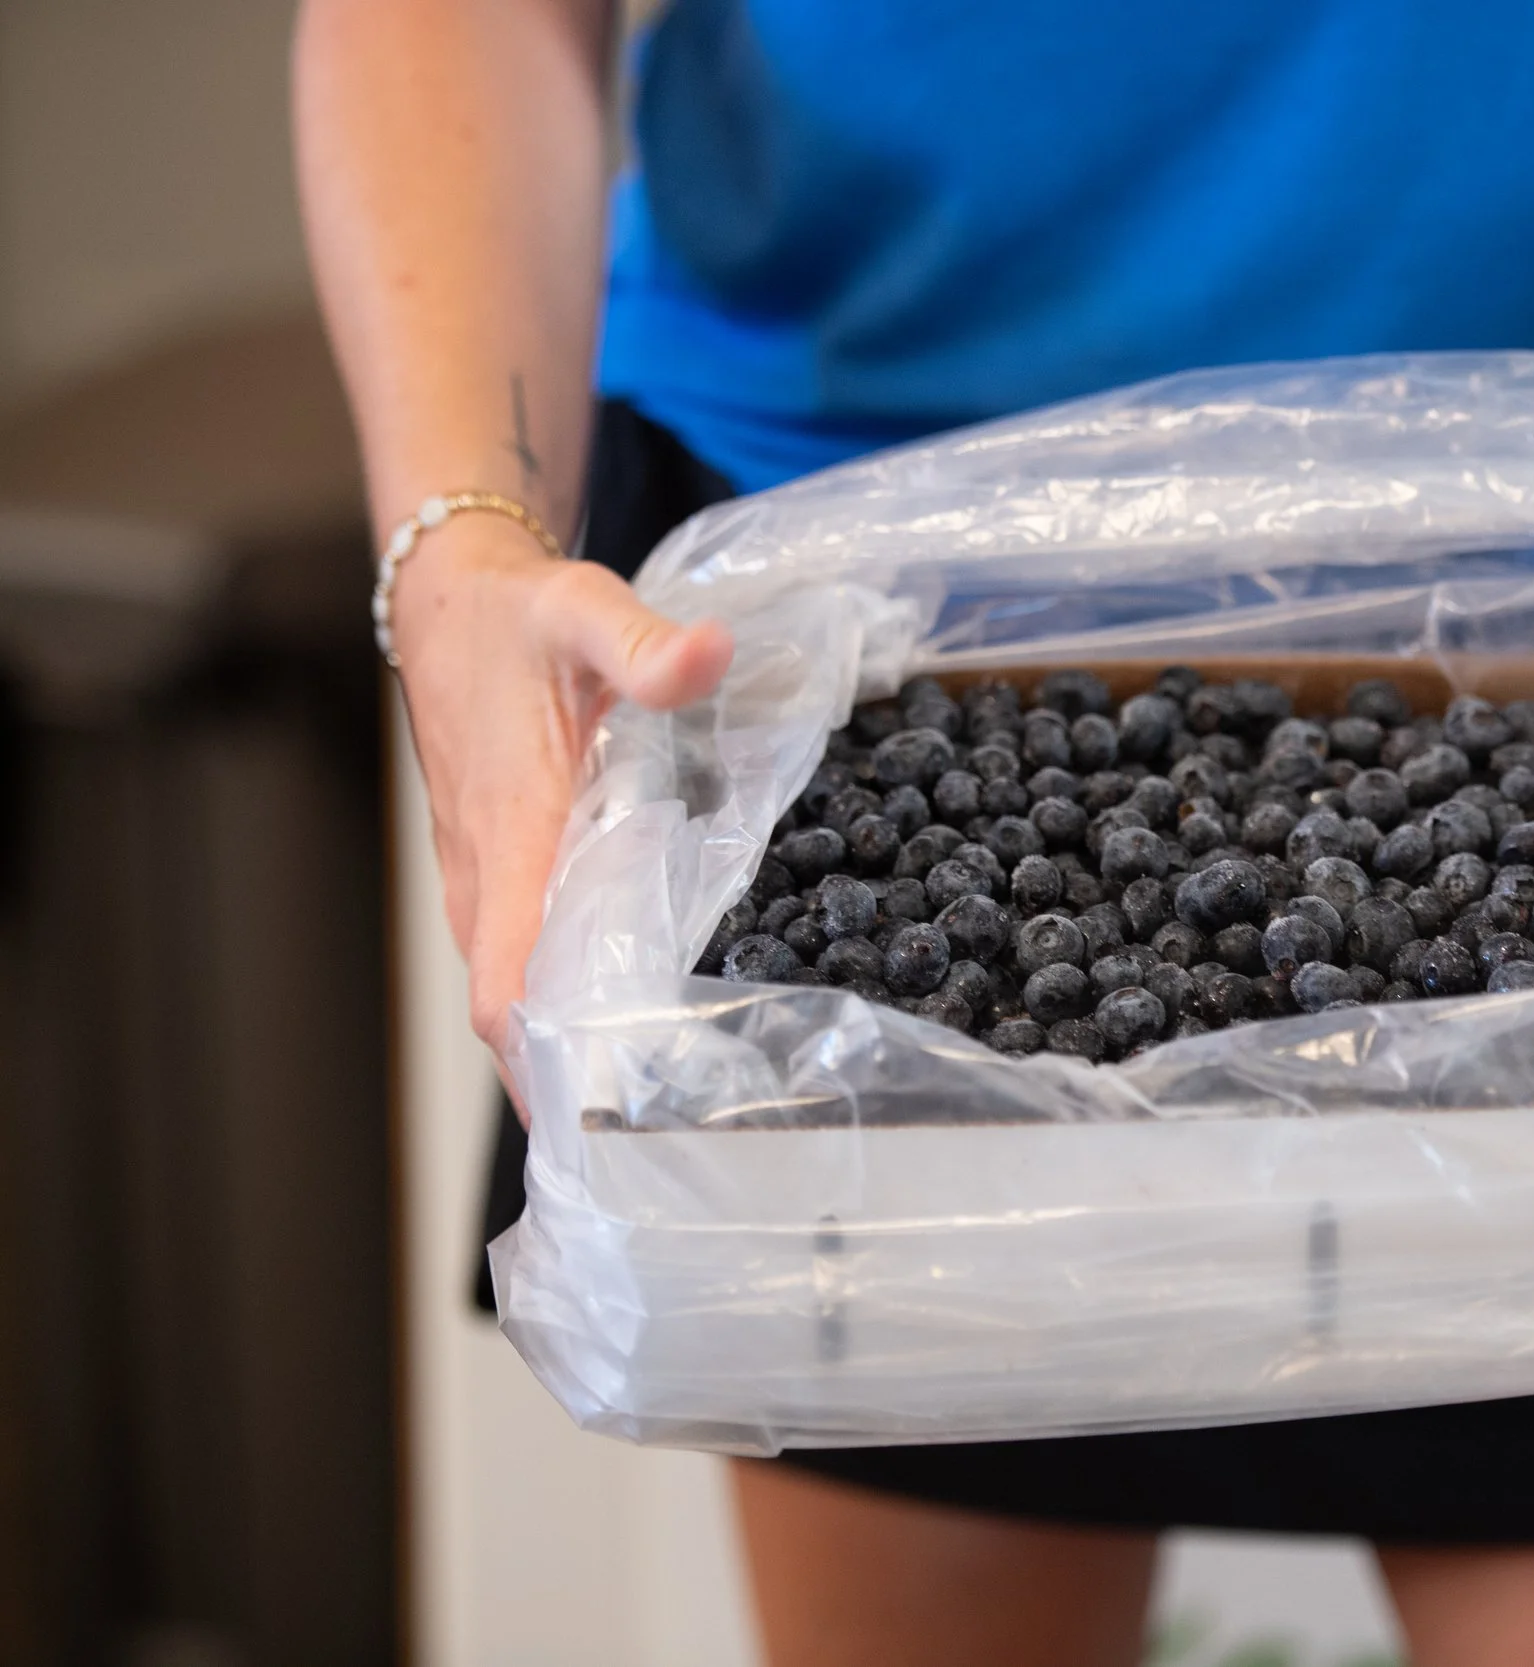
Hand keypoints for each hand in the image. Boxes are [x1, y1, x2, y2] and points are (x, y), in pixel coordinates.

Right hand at [394, 516, 733, 1116]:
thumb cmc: (515, 617)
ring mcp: (483, 883)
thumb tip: (708, 656)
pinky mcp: (494, 875)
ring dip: (565, 1054)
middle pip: (513, 1019)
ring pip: (515, 996)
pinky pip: (522, 961)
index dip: (552, 1062)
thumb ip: (646, 645)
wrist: (448, 599)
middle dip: (572, 1086)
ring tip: (652, 1115)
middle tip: (663, 1148)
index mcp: (512, 838)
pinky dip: (560, 1007)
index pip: (511, 985)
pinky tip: (621, 1032)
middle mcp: (487, 880)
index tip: (611, 1121)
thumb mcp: (584, 610)